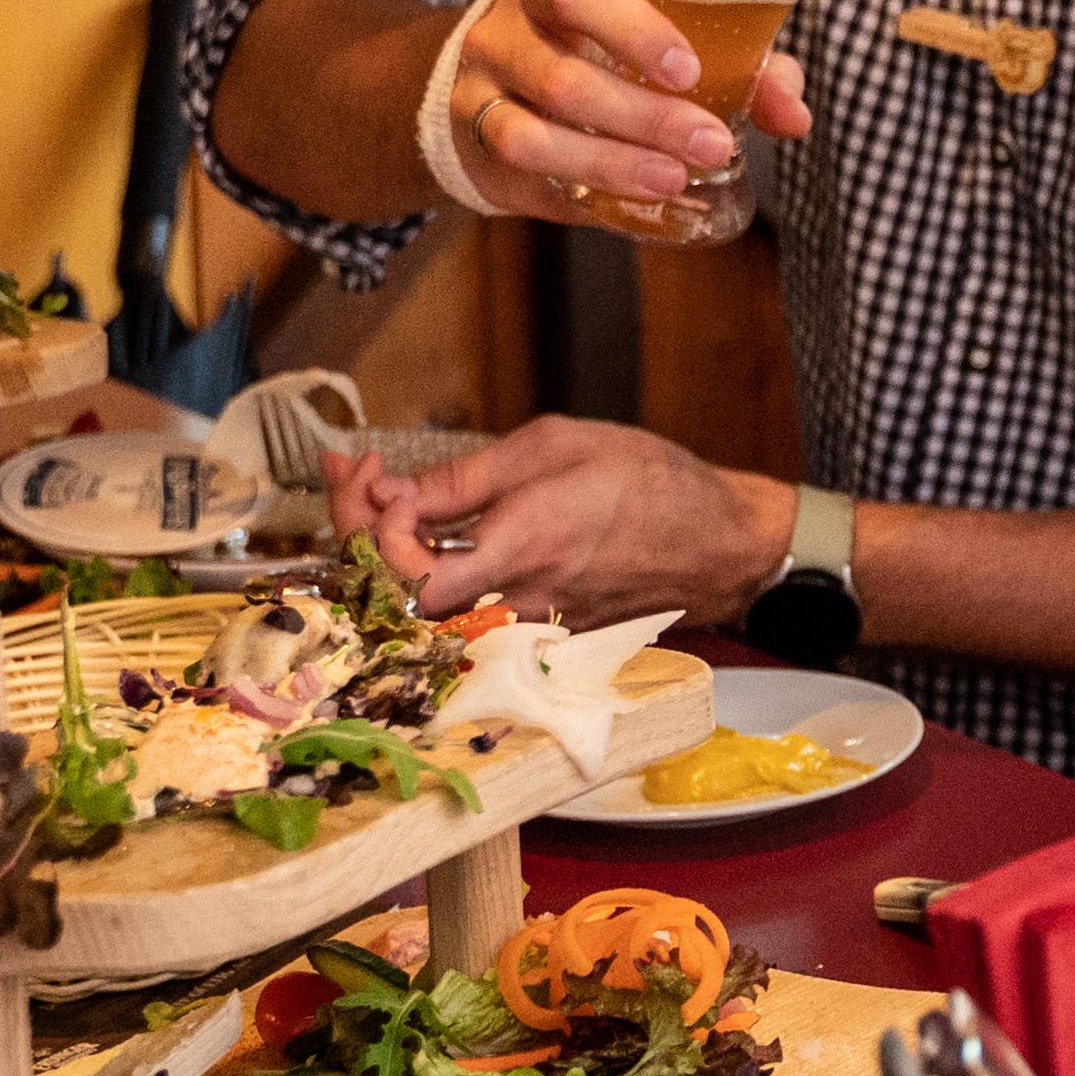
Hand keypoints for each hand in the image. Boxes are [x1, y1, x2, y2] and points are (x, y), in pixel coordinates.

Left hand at [329, 416, 792, 627]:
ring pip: (427, 606)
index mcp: (522, 544)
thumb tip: (394, 492)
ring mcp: (523, 621)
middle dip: (360, 534)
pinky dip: (430, 566)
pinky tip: (425, 525)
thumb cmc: (647, 481)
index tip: (383, 481)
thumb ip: (469, 477)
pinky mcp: (534, 628)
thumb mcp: (555, 447)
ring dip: (388, 551)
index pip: (410, 573)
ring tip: (382, 494)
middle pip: (401, 597)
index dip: (375, 531)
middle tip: (362, 476)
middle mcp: (515, 597)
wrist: (713, 541)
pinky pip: (462, 607)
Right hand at [418, 0, 812, 229]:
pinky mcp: (474, 154)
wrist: (494, 78)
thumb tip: (795, 113)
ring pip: (529, 136)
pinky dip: (581, 191)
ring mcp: (474, 96)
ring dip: (609, 163)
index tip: (689, 71)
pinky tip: (631, 199)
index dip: (634, 32)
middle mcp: (499, 36)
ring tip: (672, 180)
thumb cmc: (591, 45)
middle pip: (562, 79)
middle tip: (711, 144)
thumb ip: (728, 64)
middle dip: (645, 118)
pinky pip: (522, 179)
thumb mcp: (645, 35)